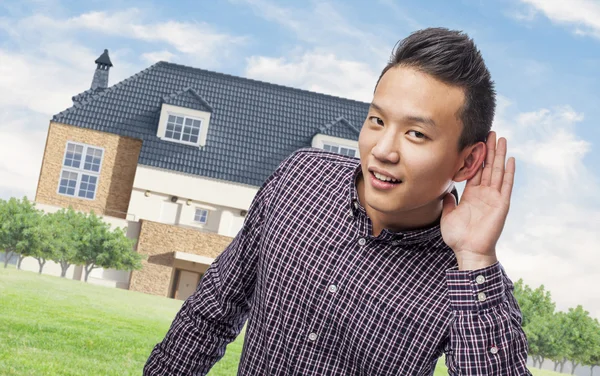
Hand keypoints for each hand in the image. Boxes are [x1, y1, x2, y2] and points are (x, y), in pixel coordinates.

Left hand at [440, 131, 515, 269]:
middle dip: (489, 150)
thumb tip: (445, 192)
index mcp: (471, 195)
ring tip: (501, 138)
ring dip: (499, 155)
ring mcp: (493, 198)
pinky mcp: (501, 204)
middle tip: (490, 132)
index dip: (476, 157)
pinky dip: (509, 172)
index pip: (475, 171)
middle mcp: (484, 194)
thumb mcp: (448, 215)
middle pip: (487, 166)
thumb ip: (448, 202)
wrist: (468, 251)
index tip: (476, 142)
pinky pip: (506, 185)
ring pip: (497, 171)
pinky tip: (511, 159)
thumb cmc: (458, 237)